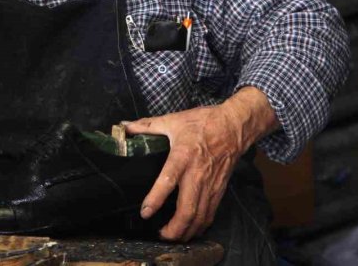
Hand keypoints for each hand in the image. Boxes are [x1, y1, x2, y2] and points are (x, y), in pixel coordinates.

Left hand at [124, 105, 243, 240]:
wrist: (233, 127)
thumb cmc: (202, 123)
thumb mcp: (172, 120)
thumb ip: (147, 126)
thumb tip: (124, 126)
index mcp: (183, 156)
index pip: (168, 181)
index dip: (156, 199)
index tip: (145, 212)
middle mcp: (197, 175)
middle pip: (187, 209)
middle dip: (174, 228)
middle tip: (160, 235)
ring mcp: (210, 184)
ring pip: (200, 216)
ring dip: (186, 231)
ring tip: (172, 237)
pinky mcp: (219, 189)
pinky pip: (210, 213)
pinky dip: (200, 226)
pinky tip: (190, 230)